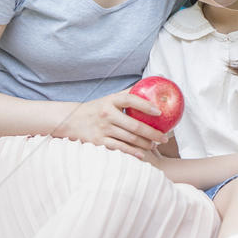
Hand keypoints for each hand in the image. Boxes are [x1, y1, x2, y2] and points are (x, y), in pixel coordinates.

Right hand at [54, 89, 168, 159]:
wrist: (73, 121)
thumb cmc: (99, 108)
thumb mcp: (111, 98)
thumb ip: (130, 93)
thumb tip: (155, 83)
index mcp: (111, 100)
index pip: (130, 100)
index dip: (145, 105)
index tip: (159, 112)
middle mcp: (107, 114)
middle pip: (134, 125)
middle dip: (152, 133)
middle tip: (165, 137)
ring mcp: (103, 129)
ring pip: (129, 138)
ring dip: (145, 143)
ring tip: (156, 145)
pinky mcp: (99, 142)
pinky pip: (119, 148)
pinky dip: (132, 152)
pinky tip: (142, 154)